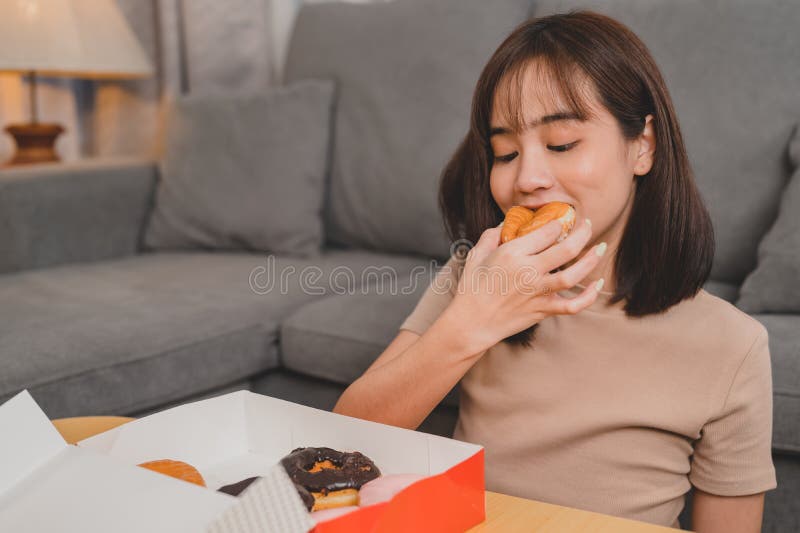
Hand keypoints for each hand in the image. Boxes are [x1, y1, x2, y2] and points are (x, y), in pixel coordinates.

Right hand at [446, 217, 605, 351]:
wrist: (471, 322)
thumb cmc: (471, 287)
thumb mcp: (476, 254)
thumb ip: (492, 234)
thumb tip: (507, 222)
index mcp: (512, 253)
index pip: (546, 231)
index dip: (559, 221)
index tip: (563, 218)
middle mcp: (528, 271)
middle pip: (566, 249)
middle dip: (582, 233)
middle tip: (588, 225)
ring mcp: (538, 292)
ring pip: (573, 275)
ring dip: (591, 260)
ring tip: (599, 248)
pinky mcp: (543, 309)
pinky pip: (573, 305)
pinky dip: (589, 296)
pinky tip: (598, 284)